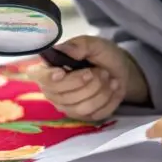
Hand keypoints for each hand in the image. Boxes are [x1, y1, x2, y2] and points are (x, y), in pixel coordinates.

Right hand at [28, 35, 149, 120]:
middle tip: (102, 72)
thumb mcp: (95, 44)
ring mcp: (67, 106)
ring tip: (109, 78)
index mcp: (51, 68)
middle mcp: (54, 90)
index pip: (40, 77)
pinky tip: (114, 89)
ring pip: (81, 107)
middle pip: (63, 95)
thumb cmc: (103, 55)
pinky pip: (95, 114)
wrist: (121, 70)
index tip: (61, 73)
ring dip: (101, 91)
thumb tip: (61, 48)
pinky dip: (109, 100)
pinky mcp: (83, 117)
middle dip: (87, 83)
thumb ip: (80, 45)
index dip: (48, 77)